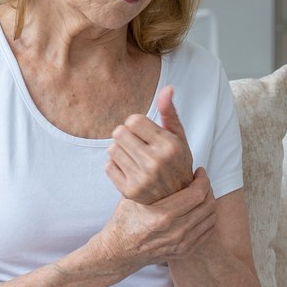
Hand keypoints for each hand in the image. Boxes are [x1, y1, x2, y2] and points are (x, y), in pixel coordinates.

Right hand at [93, 168, 217, 269]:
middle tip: (201, 180)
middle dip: (208, 188)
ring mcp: (181, 243)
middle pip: (207, 204)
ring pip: (210, 217)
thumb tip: (166, 157)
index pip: (197, 194)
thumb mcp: (135, 196)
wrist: (120, 250)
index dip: (203, 180)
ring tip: (202, 192)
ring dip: (209, 201)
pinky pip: (207, 231)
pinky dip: (208, 217)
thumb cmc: (126, 219)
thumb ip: (153, 181)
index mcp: (162, 216)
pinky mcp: (184, 251)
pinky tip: (201, 208)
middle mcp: (174, 232)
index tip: (199, 172)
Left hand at [106, 85, 194, 203]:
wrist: (175, 198)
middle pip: (119, 133)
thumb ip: (169, 112)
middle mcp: (156, 162)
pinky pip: (108, 166)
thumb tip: (167, 88)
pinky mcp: (129, 191)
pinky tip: (129, 169)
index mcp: (169, 146)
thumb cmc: (176, 162)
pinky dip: (115, 166)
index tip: (144, 133)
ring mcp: (142, 178)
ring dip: (120, 150)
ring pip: (112, 149)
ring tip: (133, 157)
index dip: (136, 124)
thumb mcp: (178, 137)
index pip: (134, 120)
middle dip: (126, 135)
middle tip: (136, 144)